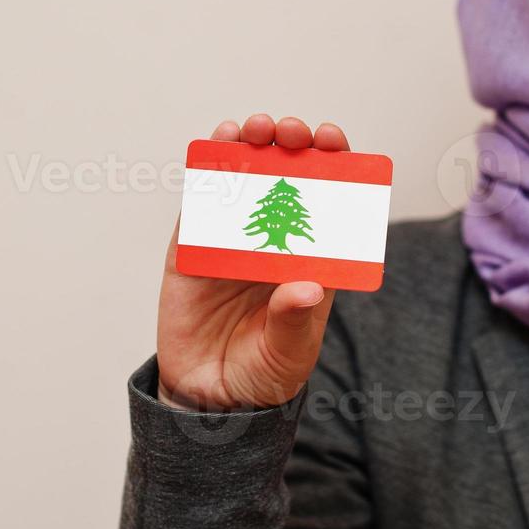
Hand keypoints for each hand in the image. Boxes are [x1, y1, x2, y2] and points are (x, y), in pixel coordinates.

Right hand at [156, 114, 348, 410]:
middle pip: (289, 178)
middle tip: (292, 132)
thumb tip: (306, 288)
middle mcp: (276, 240)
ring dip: (251, 145)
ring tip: (255, 129)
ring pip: (246, 180)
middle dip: (292, 145)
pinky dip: (208, 170)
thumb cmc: (262, 373)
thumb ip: (294, 321)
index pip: (330, 200)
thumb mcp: (289, 354)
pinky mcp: (193, 247)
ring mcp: (234, 239)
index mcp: (312, 258)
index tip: (332, 142)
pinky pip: (202, 203)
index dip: (334, 165)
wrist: (208, 399)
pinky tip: (217, 144)